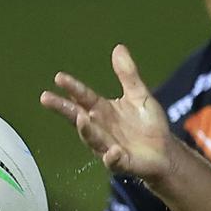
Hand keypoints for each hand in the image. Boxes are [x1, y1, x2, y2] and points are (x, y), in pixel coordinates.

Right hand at [39, 44, 175, 180]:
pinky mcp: (122, 162)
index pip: (84, 97)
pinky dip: (112, 157)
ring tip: (81, 118)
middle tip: (46, 98)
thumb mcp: (139, 95)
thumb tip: (118, 47)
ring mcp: (108, 146)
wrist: (165, 151)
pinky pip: (114, 161)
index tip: (59, 77)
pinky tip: (113, 151)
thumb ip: (128, 74)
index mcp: (102, 110)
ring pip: (93, 139)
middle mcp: (100, 128)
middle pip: (78, 117)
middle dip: (63, 108)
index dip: (73, 88)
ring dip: (86, 131)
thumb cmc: (148, 125)